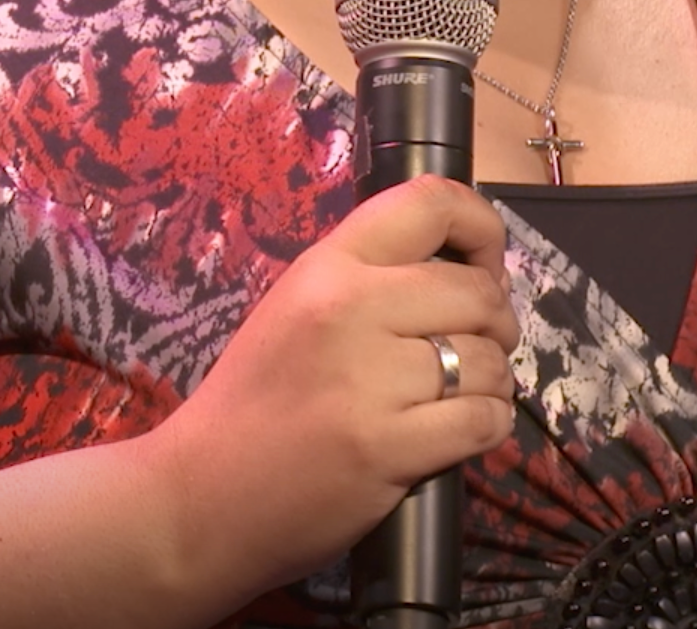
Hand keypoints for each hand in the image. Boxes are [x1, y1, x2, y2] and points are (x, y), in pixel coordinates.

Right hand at [137, 175, 518, 598]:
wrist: (202, 494)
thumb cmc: (252, 401)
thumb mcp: (296, 309)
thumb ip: (368, 280)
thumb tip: (462, 269)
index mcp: (327, 266)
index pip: (431, 202)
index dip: (481, 229)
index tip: (480, 267)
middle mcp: (350, 307)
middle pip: (478, 292)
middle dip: (494, 325)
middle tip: (471, 350)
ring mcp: (369, 379)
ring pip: (488, 361)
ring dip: (491, 383)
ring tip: (459, 397)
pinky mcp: (388, 447)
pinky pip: (483, 420)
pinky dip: (488, 426)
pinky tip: (460, 430)